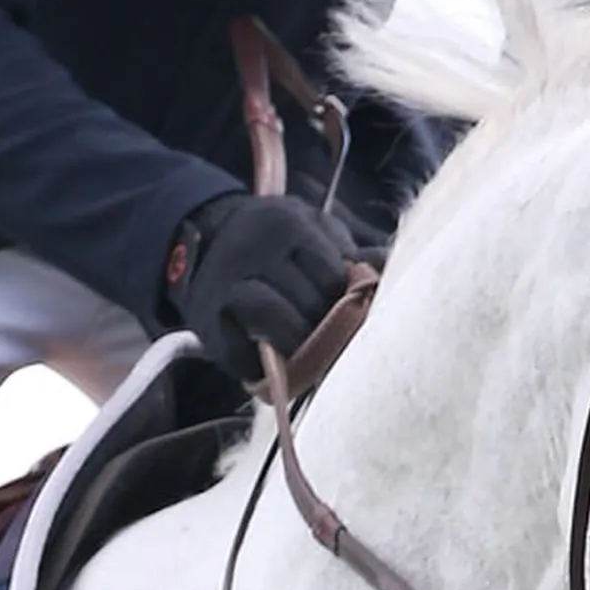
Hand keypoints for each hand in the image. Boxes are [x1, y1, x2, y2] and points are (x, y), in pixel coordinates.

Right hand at [167, 188, 355, 384]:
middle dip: (324, 323)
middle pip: (309, 303)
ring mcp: (225, 288)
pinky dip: (263, 367)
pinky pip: (244, 357)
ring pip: (278, 324)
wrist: (202, 241)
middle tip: (329, 331)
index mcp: (285, 222)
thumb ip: (351, 254)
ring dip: (300, 343)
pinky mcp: (207, 325)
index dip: (344, 297)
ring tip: (306, 346)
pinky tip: (274, 358)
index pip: (331, 274)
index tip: (343, 304)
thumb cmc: (274, 242)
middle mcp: (252, 250)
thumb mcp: (313, 231)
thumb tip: (387, 269)